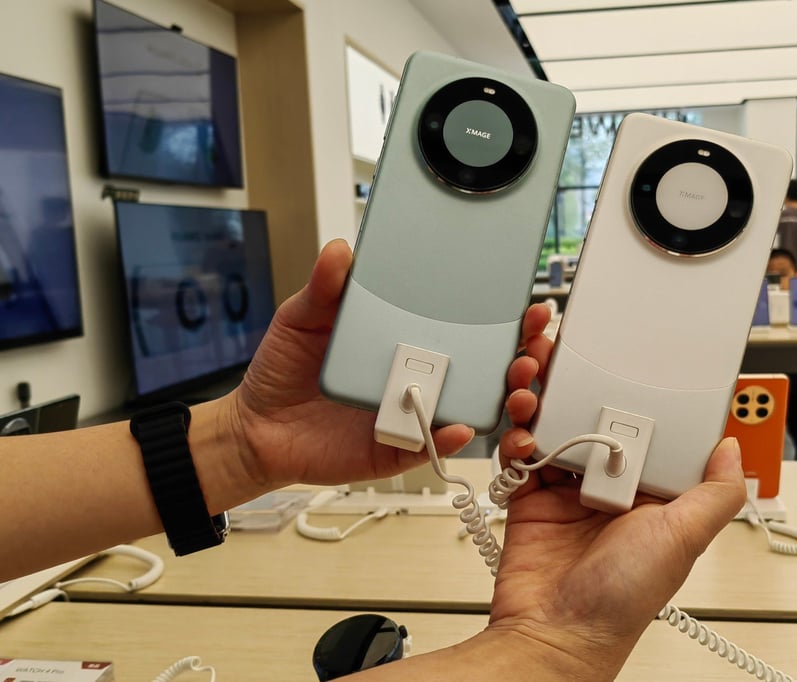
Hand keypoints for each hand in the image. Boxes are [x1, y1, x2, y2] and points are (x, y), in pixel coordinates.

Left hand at [225, 239, 477, 488]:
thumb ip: (322, 289)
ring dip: (469, 396)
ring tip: (478, 381)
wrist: (257, 429)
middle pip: (455, 365)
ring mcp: (401, 413)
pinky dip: (446, 438)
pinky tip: (456, 426)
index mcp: (387, 340)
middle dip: (483, 356)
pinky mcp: (393, 449)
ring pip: (449, 406)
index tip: (481, 297)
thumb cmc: (280, 372)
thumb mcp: (299, 320)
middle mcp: (401, 375)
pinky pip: (427, 445)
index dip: (464, 315)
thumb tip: (339, 250)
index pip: (435, 325)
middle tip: (495, 340)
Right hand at [490, 334, 745, 678]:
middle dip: (574, 381)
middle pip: (592, 414)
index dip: (633, 387)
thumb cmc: (622, 599)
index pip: (645, 423)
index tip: (621, 357)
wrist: (556, 633)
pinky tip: (521, 435)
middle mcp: (610, 484)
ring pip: (553, 424)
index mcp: (650, 489)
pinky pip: (521, 452)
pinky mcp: (530, 497)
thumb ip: (714, 494)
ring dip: (539, 399)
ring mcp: (567, 488)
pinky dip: (516, 436)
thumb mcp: (683, 539)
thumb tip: (734, 450)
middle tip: (560, 354)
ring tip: (531, 387)